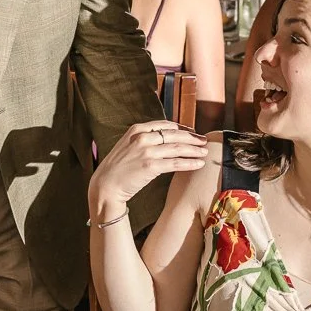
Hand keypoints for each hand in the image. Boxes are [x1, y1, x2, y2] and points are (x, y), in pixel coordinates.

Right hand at [90, 121, 208, 219]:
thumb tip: (165, 138)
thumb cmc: (117, 167)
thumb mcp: (128, 145)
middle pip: (174, 135)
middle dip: (192, 138)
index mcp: (137, 130)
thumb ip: (144, 139)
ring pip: (177, 148)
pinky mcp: (150, 167)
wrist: (105, 185)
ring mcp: (146, 152)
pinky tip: (198, 164)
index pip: (165, 125)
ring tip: (204, 153)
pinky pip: (175, 163)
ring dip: (194, 150)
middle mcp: (142, 138)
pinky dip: (189, 163)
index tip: (192, 132)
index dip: (182, 129)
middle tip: (204, 141)